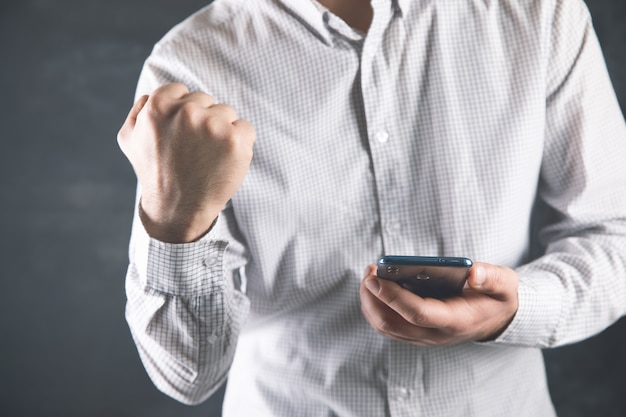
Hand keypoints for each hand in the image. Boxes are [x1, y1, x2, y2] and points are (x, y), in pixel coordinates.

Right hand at [117, 83, 254, 242]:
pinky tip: (224, 160)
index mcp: (158, 105)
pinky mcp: (235, 140)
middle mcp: (186, 112)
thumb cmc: (156, 173)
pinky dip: (240, 143)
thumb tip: (150, 95)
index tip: (181, 135)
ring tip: (207, 156)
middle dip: (202, 121)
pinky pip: (246, 128)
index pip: (181, 91)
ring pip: (227, 113)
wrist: (178, 208)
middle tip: (193, 150)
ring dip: (221, 131)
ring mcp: (212, 126)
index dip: (182, 113)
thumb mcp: (130, 139)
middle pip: (206, 101)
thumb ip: (138, 110)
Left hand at [360, 262, 518, 345]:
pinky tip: (375, 286)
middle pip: (392, 323)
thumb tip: (474, 272)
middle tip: (369, 270)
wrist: (498, 318)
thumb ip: (491, 278)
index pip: (418, 313)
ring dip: (370, 302)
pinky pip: (388, 326)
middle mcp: (436, 334)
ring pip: (385, 327)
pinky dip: (375, 307)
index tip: (375, 277)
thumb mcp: (504, 284)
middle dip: (373, 297)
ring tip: (370, 274)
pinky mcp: (416, 334)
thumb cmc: (497, 296)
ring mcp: (424, 337)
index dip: (393, 296)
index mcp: (456, 321)